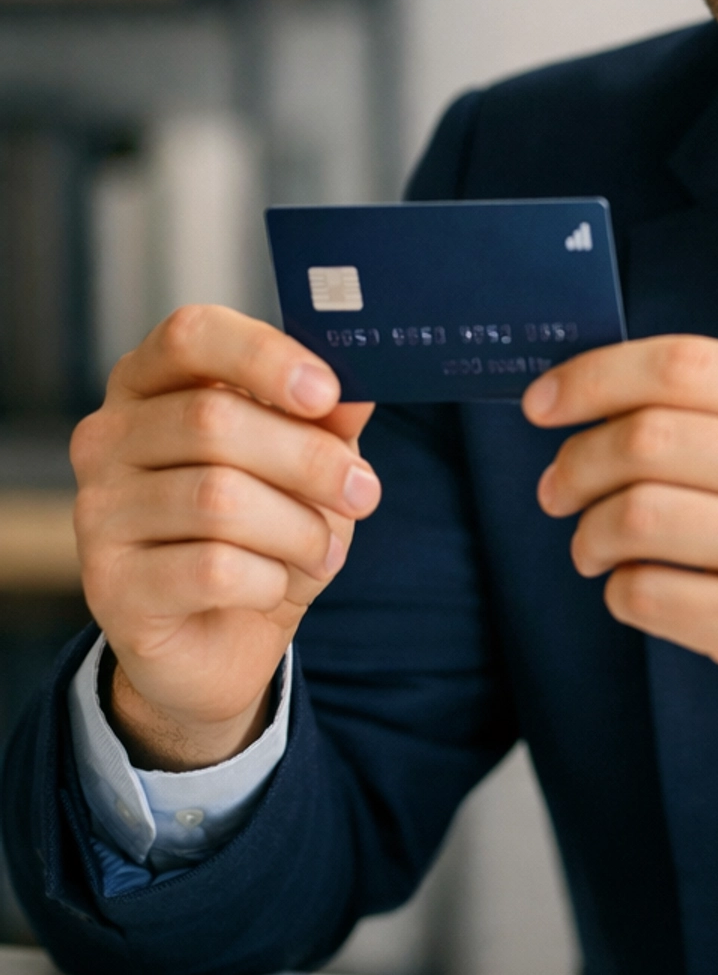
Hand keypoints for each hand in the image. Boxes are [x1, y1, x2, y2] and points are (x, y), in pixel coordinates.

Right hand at [70, 306, 378, 771]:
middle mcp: (108, 438)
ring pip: (218, 499)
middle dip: (309, 460)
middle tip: (362, 493)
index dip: (262, 356)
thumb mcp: (305, 465)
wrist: (221, 639)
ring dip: (297, 529)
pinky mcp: (110, 585)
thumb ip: (325, 420)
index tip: (325, 392)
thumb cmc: (262, 531)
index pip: (190, 335)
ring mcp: (98, 511)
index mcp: (150, 384)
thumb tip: (357, 389)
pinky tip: (274, 586)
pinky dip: (268, 579)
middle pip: (213, 420)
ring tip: (322, 551)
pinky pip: (212, 569)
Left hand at [526, 336, 717, 797]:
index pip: (684, 364)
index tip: (545, 402)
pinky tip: (640, 593)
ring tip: (594, 549)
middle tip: (556, 488)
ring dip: (590, 533)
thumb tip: (606, 397)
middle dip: (575, 463)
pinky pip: (645, 594)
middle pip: (647, 436)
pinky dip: (620, 593)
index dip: (595, 376)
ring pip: (635, 515)